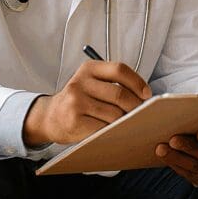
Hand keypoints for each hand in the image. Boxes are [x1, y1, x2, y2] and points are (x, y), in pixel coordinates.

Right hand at [23, 60, 150, 144]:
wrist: (50, 117)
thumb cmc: (79, 100)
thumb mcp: (92, 82)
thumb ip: (115, 83)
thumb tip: (144, 97)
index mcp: (89, 68)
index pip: (119, 69)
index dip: (137, 82)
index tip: (147, 94)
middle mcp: (80, 83)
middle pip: (120, 94)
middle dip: (136, 106)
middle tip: (141, 112)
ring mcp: (76, 102)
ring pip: (114, 114)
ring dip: (124, 120)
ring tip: (123, 121)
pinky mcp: (74, 121)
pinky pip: (104, 127)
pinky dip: (112, 130)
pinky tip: (110, 129)